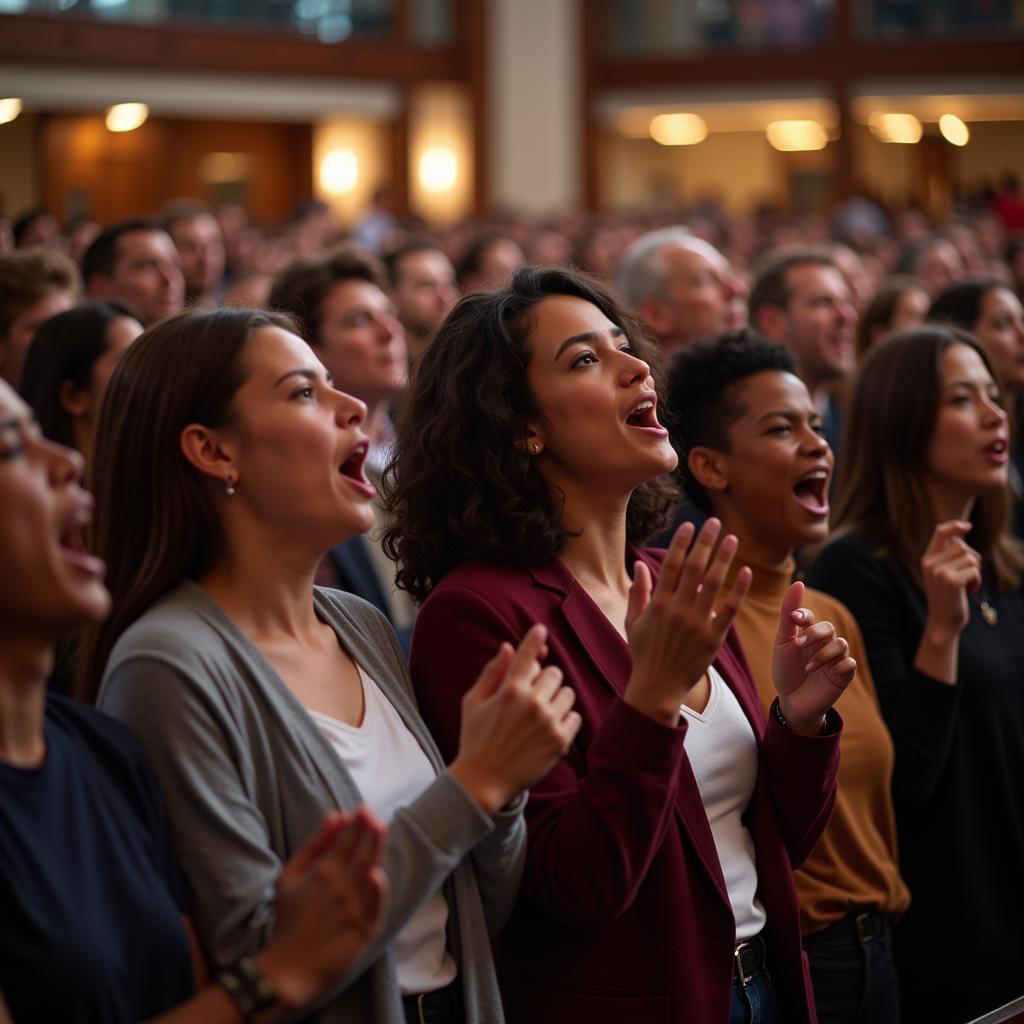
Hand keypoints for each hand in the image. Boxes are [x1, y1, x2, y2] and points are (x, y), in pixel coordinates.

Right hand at [258, 808, 387, 1011]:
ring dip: (377, 847)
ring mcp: (354, 907)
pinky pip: (376, 906)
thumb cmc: (289, 919)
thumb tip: (335, 815)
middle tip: (373, 814)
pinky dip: (378, 890)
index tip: (363, 809)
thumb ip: (314, 844)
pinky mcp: (364, 929)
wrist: (289, 969)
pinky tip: (377, 874)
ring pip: (372, 871)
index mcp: (323, 872)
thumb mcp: (290, 876)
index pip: (346, 840)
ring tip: (381, 828)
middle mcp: (341, 886)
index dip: (357, 823)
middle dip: (370, 829)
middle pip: (362, 851)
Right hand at [450, 625, 580, 814]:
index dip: (534, 639)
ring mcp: (548, 722)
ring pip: (567, 693)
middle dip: (544, 681)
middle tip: (531, 698)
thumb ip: (492, 672)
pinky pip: (575, 716)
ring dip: (557, 699)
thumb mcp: (473, 702)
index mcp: (509, 689)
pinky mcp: (560, 741)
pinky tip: (549, 729)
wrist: (483, 781)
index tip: (541, 629)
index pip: (527, 655)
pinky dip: (565, 719)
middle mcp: (532, 702)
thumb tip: (507, 647)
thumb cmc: (475, 738)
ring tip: (541, 715)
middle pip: (553, 672)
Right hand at [623, 519, 751, 726]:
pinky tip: (746, 571)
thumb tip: (639, 564)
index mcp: (657, 604)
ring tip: (732, 539)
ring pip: (713, 584)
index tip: (690, 525)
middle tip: (715, 522)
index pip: (671, 565)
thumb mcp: (633, 622)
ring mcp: (696, 624)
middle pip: (694, 568)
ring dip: (724, 558)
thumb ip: (638, 592)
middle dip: (705, 542)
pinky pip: (729, 610)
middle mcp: (677, 610)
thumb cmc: (643, 654)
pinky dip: (739, 590)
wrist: (658, 687)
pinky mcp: (713, 638)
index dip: (681, 543)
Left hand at [772, 581, 855, 734]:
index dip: (804, 615)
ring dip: (823, 653)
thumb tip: (798, 583)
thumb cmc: (786, 670)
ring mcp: (835, 659)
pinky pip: (850, 663)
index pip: (811, 617)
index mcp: (807, 634)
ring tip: (808, 667)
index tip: (795, 619)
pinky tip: (826, 673)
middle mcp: (823, 643)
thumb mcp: (783, 642)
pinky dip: (839, 665)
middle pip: (828, 628)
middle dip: (815, 633)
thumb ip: (789, 615)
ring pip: (841, 644)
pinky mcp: (844, 674)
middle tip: (799, 643)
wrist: (791, 701)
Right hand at [920, 520, 980, 641]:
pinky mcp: (951, 581)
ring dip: (976, 570)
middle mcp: (930, 564)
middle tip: (969, 574)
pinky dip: (977, 580)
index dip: (954, 526)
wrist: (943, 621)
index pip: (940, 533)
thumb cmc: (947, 596)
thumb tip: (958, 536)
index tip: (968, 526)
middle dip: (972, 558)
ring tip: (969, 583)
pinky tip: (971, 590)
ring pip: (970, 557)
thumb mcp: (941, 574)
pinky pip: (974, 570)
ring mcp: (939, 572)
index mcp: (927, 559)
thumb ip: (946, 556)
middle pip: (961, 545)